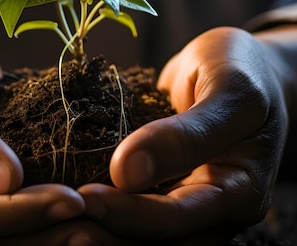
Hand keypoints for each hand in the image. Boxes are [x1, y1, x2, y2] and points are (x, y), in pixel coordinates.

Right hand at [0, 0, 83, 241]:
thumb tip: (3, 180)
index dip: (19, 212)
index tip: (73, 199)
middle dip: (44, 234)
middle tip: (100, 227)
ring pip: (7, 234)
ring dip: (53, 232)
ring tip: (102, 226)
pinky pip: (18, 208)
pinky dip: (50, 212)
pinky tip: (92, 207)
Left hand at [79, 26, 289, 242]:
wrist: (243, 68)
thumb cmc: (244, 72)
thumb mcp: (230, 91)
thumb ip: (187, 134)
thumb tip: (126, 172)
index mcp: (239, 194)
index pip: (178, 220)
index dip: (129, 214)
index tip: (84, 195)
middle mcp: (212, 213)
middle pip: (156, 244)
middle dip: (106, 235)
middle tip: (58, 221)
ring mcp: (186, 205)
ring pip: (139, 238)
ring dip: (97, 231)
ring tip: (53, 219)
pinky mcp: (162, 192)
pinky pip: (130, 213)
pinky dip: (99, 212)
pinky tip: (62, 203)